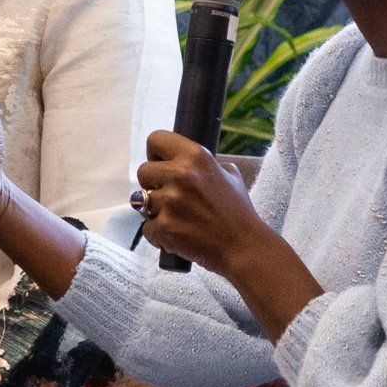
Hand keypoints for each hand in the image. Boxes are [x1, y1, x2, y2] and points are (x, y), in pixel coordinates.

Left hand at [134, 133, 265, 275]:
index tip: (160, 165)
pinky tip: (178, 237)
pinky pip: (147, 229)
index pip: (156, 139)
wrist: (244, 248)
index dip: (155, 154)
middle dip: (153, 185)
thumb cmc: (238, 212)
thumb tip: (180, 160)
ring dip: (155, 212)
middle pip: (143, 172)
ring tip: (178, 219)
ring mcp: (170, 202)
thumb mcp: (229, 175)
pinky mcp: (164, 227)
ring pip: (142, 201)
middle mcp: (180, 174)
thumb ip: (204, 164)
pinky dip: (159, 235)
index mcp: (196, 156)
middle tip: (171, 198)